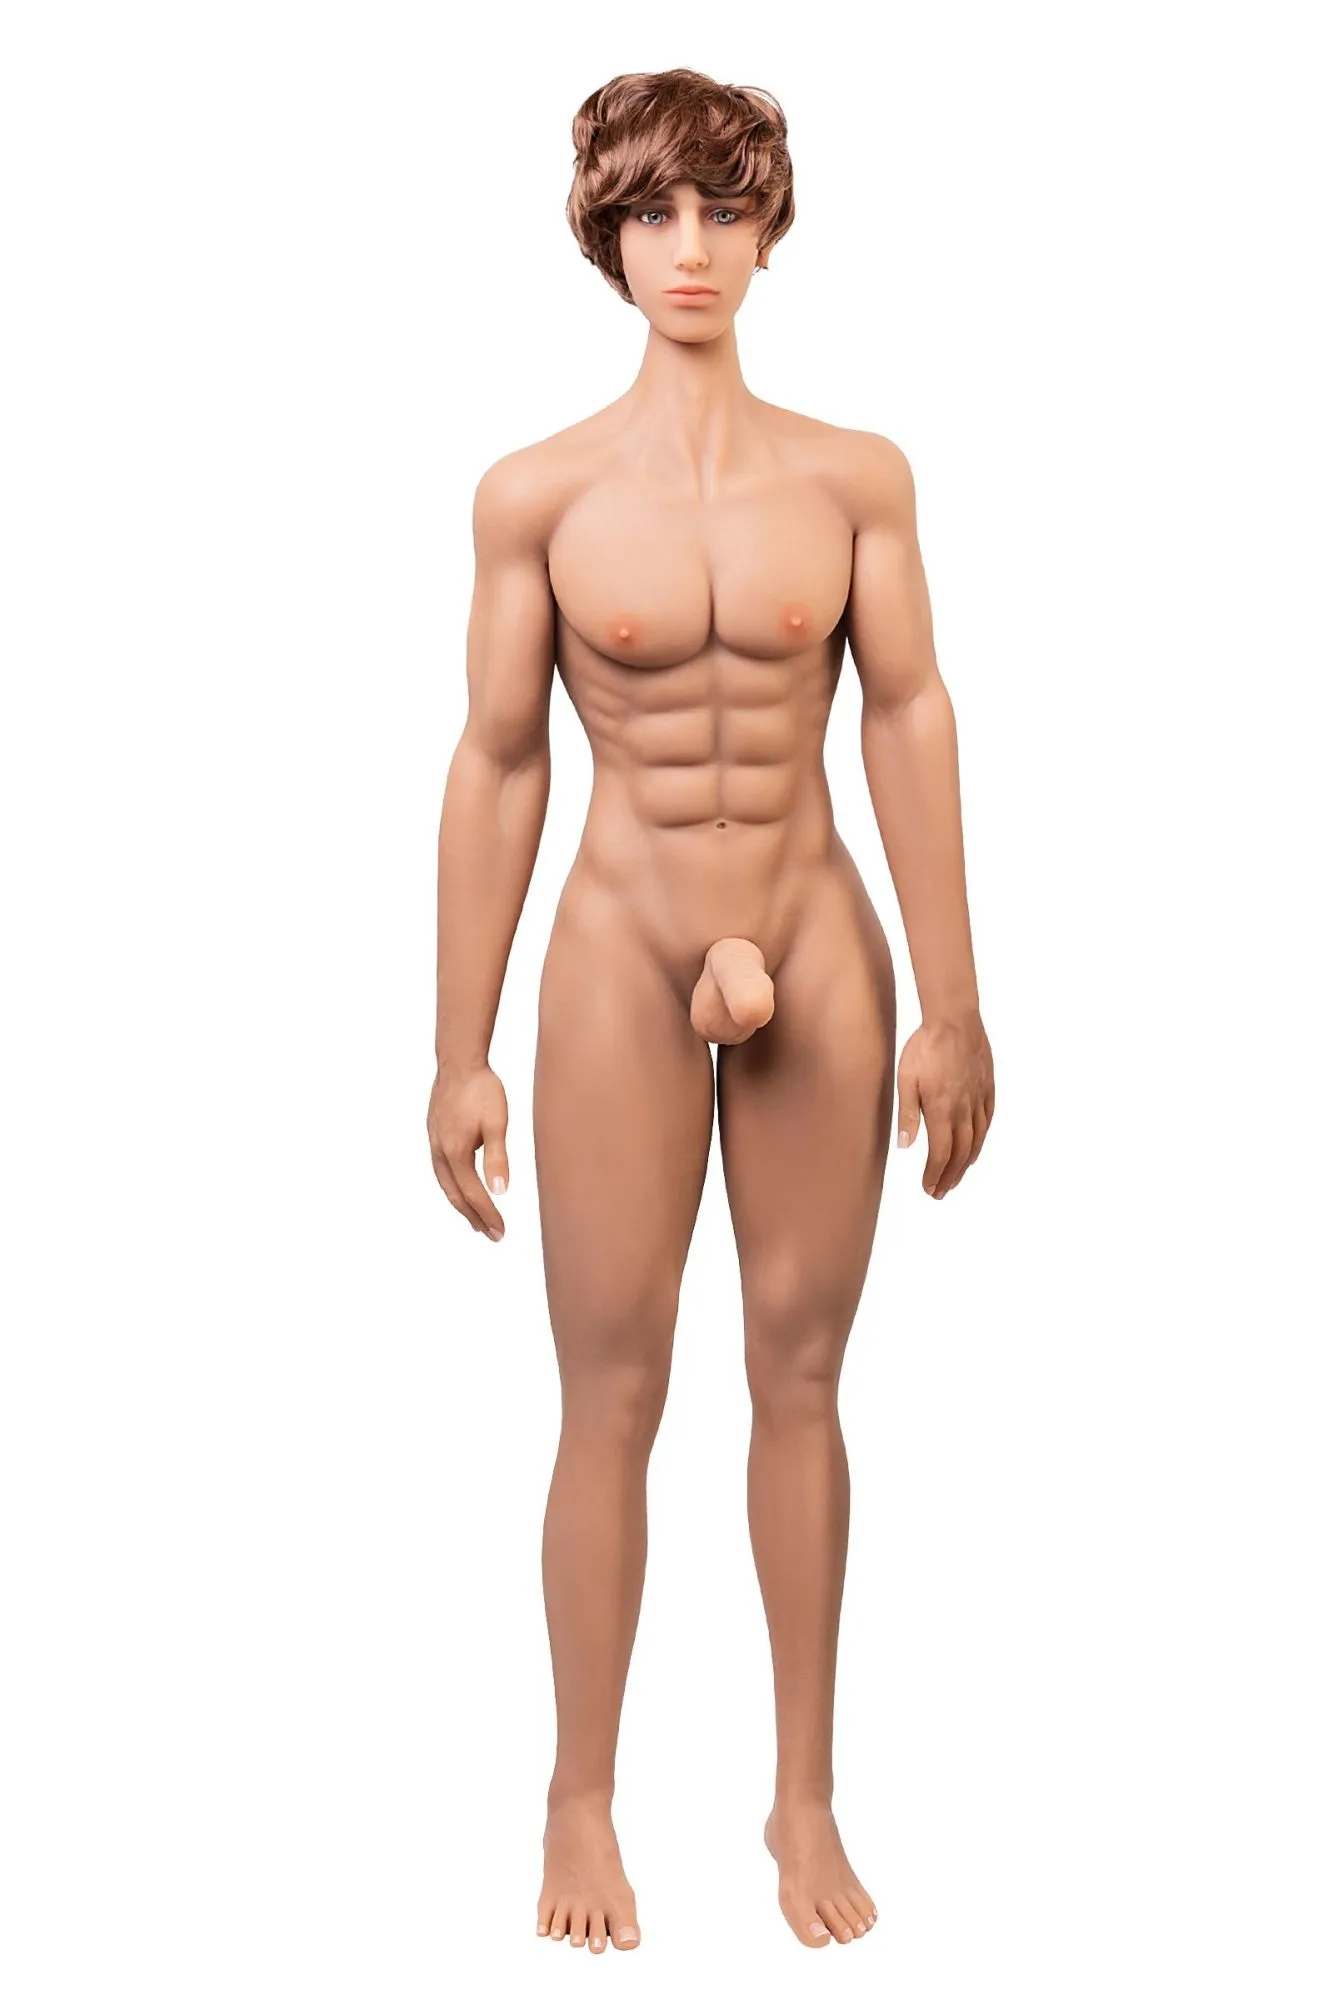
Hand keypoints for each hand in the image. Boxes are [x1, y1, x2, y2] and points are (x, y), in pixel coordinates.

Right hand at [427, 1061, 509, 1239]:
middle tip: (492, 1235)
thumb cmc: (481, 1090)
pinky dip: (453, 1188)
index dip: (487, 1215)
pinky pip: (442, 1171)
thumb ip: (497, 1158)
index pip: (473, 1194)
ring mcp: (434, 1144)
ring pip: (446, 1185)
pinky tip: (461, 1188)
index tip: (501, 1232)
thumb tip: (500, 1192)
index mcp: (456, 1153)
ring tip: (477, 1220)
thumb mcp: (496, 1123)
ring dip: (462, 1205)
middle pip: (456, 1196)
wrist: (458, 1062)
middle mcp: (441, 1153)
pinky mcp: (434, 1136)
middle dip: (475, 1217)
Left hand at [896, 1013, 993, 1198]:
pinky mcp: (987, 1088)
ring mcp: (979, 1100)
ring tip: (956, 1177)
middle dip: (949, 1176)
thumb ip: (907, 1115)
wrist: (955, 1019)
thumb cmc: (925, 1047)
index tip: (928, 1188)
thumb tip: (905, 1146)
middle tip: (940, 1192)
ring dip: (966, 1164)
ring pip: (976, 1141)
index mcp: (942, 1110)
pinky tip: (975, 1148)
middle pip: (960, 1153)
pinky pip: (988, 1121)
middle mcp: (964, 1109)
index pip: (940, 1153)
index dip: (935, 1174)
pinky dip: (981, 1140)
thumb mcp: (906, 1080)